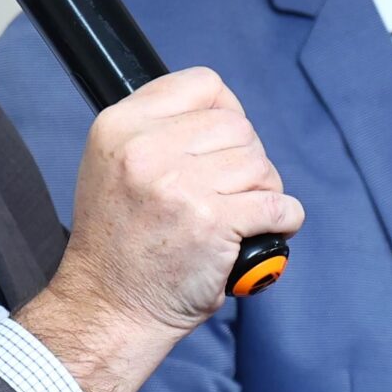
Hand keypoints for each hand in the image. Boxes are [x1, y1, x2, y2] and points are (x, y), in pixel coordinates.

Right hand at [16, 67, 301, 391]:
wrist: (109, 306)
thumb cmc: (118, 242)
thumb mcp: (112, 165)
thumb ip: (157, 131)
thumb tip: (225, 113)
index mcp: (119, 126)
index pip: (203, 85)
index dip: (225, 112)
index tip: (221, 144)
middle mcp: (145, 149)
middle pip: (238, 126)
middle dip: (246, 160)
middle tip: (227, 194)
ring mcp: (180, 186)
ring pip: (261, 165)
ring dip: (262, 193)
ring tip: (237, 218)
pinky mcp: (213, 223)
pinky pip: (278, 205)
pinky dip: (283, 221)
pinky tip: (263, 232)